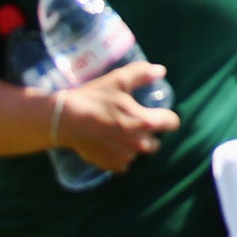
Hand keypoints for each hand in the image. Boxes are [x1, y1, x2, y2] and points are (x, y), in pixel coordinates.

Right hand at [55, 60, 178, 172]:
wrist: (65, 120)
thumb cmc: (94, 98)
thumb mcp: (118, 80)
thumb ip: (142, 73)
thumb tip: (161, 71)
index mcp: (145, 122)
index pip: (172, 123)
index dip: (167, 117)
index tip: (158, 113)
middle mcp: (139, 143)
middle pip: (156, 142)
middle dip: (148, 134)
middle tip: (134, 123)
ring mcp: (125, 156)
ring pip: (138, 152)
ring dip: (133, 145)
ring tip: (118, 133)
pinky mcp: (110, 165)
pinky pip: (123, 163)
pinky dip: (119, 155)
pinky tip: (109, 144)